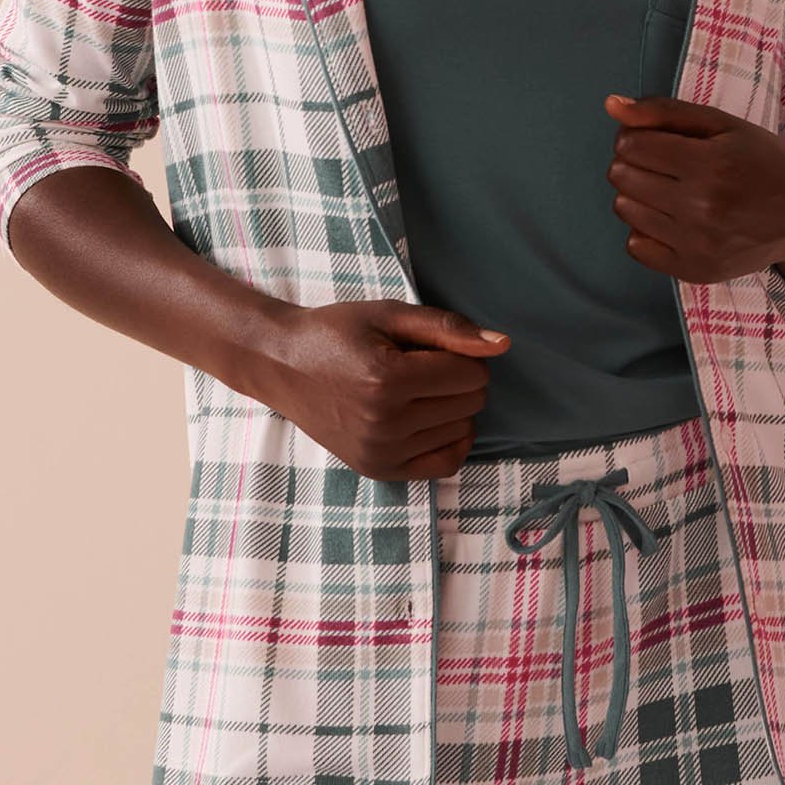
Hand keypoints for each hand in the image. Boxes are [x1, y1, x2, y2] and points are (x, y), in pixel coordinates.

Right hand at [260, 299, 511, 481]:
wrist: (282, 366)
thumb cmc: (336, 333)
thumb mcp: (389, 314)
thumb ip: (448, 328)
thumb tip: (502, 345)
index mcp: (387, 379)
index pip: (471, 372)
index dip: (463, 354)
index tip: (432, 347)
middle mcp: (385, 422)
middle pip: (471, 402)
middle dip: (459, 379)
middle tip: (422, 367)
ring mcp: (381, 451)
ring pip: (463, 429)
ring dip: (452, 407)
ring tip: (415, 391)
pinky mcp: (378, 469)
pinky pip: (446, 463)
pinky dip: (451, 439)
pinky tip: (432, 420)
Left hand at [601, 92, 784, 283]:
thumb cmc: (761, 160)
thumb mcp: (721, 124)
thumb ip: (664, 112)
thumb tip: (611, 105)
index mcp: (711, 164)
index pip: (630, 145)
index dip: (634, 137)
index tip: (653, 139)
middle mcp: (703, 207)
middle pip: (622, 177)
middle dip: (632, 163)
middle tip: (662, 164)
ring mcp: (698, 244)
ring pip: (625, 210)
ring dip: (637, 194)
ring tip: (668, 189)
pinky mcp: (695, 270)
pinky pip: (636, 247)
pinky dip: (645, 230)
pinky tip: (670, 218)